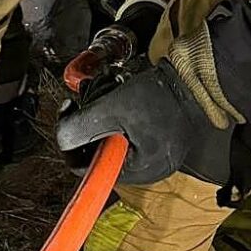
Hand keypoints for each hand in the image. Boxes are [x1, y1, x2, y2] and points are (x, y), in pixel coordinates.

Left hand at [56, 61, 228, 185]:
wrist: (190, 80)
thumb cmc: (158, 97)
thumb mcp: (112, 110)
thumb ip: (82, 126)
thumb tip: (61, 139)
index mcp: (137, 171)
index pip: (88, 169)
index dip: (70, 143)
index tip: (67, 112)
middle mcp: (142, 168)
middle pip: (94, 150)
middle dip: (86, 121)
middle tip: (88, 97)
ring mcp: (146, 153)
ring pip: (104, 136)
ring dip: (98, 111)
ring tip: (106, 90)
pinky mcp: (148, 138)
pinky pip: (118, 129)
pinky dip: (110, 111)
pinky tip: (114, 92)